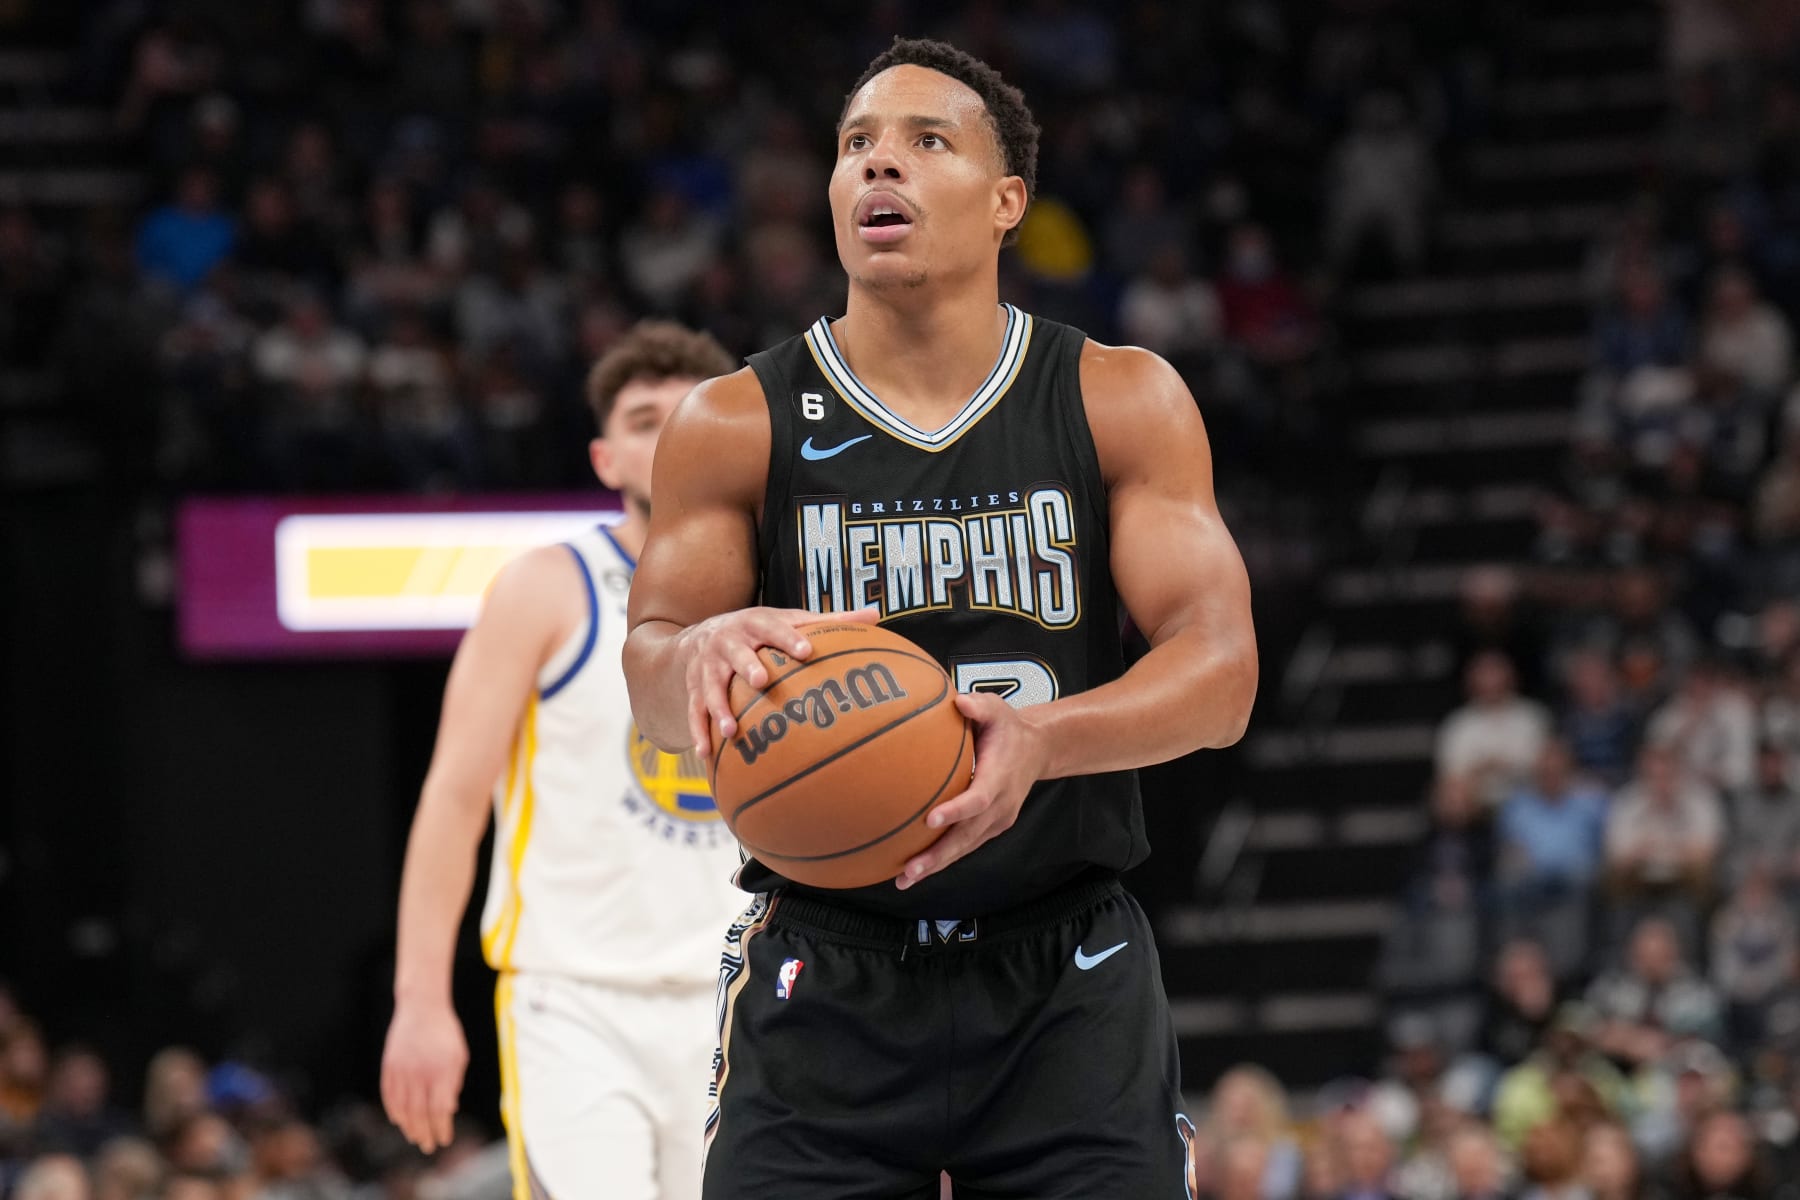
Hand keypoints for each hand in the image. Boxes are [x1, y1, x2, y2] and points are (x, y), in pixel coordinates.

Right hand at [380, 1000, 467, 1152]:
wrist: (421, 1007)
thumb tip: (449, 1111)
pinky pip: (388, 1095)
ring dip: (408, 1126)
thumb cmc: (446, 1033)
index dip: (442, 1128)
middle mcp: (419, 1072)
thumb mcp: (459, 1055)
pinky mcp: (389, 1066)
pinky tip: (399, 1120)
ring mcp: (401, 1069)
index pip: (440, 1109)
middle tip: (429, 1146)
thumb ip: (453, 1083)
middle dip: (425, 1133)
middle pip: (419, 1113)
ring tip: (415, 1137)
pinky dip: (393, 1110)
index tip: (445, 1139)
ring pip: (401, 1107)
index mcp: (441, 1070)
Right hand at [677, 606, 878, 756]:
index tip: (806, 651)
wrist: (702, 635)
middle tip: (760, 681)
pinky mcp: (694, 688)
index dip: (787, 638)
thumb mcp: (789, 620)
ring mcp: (708, 667)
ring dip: (719, 708)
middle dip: (747, 666)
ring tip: (730, 731)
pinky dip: (698, 731)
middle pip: (736, 653)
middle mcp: (728, 643)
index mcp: (755, 624)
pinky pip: (693, 711)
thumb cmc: (761, 631)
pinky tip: (706, 753)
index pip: (773, 628)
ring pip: (711, 687)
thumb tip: (875, 615)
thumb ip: (830, 620)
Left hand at [896, 692, 1049, 889]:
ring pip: (964, 848)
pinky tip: (914, 870)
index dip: (956, 811)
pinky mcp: (990, 828)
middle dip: (938, 855)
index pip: (978, 799)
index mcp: (999, 778)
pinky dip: (941, 859)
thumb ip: (980, 706)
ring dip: (935, 865)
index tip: (930, 819)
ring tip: (904, 879)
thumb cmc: (1009, 728)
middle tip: (909, 869)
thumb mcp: (998, 709)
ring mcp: (996, 821)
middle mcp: (1000, 806)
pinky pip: (964, 846)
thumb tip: (958, 701)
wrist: (1038, 751)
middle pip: (968, 836)